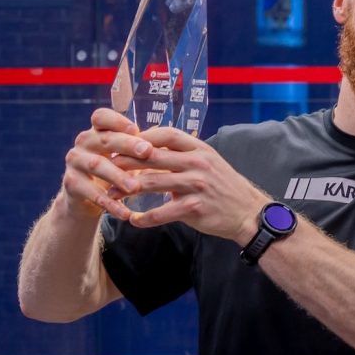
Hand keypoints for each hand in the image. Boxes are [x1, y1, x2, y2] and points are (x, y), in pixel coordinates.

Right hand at [60, 107, 148, 220]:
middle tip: (147, 152)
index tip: (136, 129)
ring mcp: (74, 162)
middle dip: (127, 145)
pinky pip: (92, 194)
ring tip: (136, 187)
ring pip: (97, 165)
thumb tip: (166, 136)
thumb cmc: (113, 171)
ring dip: (118, 176)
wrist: (86, 199)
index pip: (101, 117)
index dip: (117, 121)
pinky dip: (110, 204)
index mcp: (97, 131)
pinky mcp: (71, 183)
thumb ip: (139, 147)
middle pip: (104, 139)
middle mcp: (83, 142)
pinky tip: (125, 213)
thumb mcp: (125, 157)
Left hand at [111, 126, 269, 243]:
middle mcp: (198, 163)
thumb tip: (151, 148)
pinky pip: (162, 212)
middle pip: (153, 156)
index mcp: (200, 149)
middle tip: (106, 166)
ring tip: (111, 196)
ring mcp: (196, 185)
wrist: (247, 213)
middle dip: (126, 161)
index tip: (124, 143)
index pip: (166, 134)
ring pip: (152, 183)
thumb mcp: (208, 162)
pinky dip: (145, 218)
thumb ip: (182, 156)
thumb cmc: (223, 187)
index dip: (143, 136)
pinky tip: (133, 220)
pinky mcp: (195, 208)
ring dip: (127, 190)